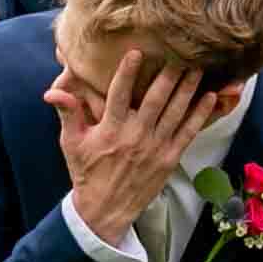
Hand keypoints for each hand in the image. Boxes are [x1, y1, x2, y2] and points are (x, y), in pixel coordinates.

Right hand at [45, 48, 219, 245]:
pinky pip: (188, 132)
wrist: (105, 209)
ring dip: (188, 89)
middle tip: (181, 53)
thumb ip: (68, 114)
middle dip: (169, 75)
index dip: (127, 73)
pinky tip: (210, 97)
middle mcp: (135, 136)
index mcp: (110, 130)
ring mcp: (155, 147)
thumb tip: (52, 92)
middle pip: (156, 99)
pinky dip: (200, 114)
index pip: (119, 94)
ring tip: (199, 68)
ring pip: (175, 112)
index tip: (137, 52)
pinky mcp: (169, 158)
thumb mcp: (72, 143)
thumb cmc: (87, 171)